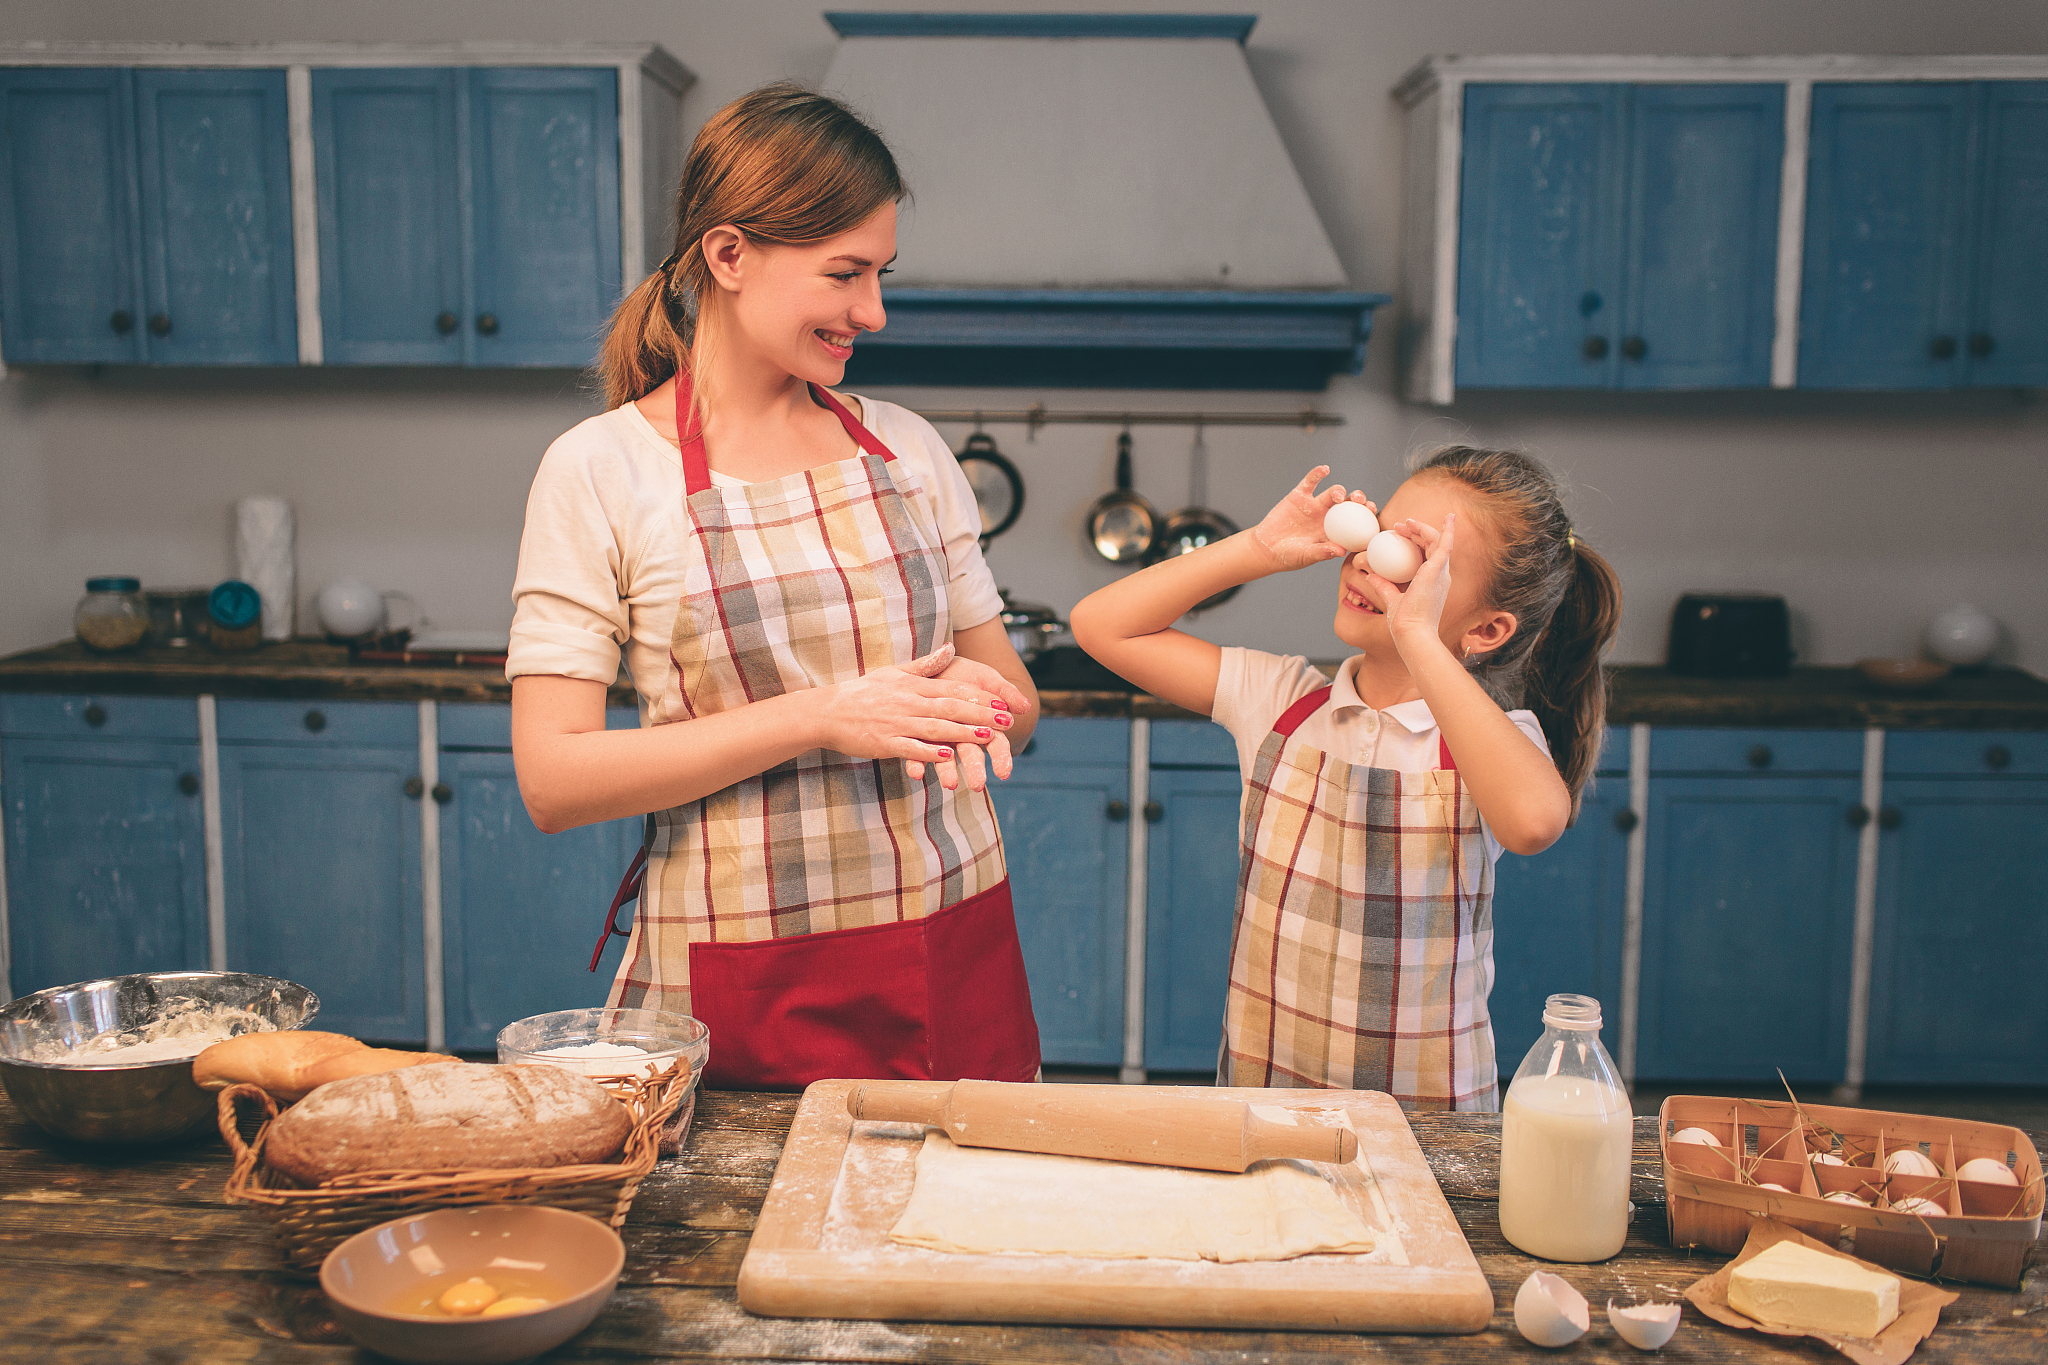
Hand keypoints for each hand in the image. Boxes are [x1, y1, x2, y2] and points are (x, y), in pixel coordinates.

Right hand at [812, 643, 1018, 789]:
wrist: (827, 711)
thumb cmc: (862, 692)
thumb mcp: (894, 671)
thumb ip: (925, 665)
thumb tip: (951, 649)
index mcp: (912, 685)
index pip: (953, 689)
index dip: (980, 697)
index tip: (1003, 703)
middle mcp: (907, 703)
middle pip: (950, 709)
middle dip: (981, 715)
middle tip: (1007, 721)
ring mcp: (896, 723)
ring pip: (935, 728)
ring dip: (963, 733)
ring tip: (988, 737)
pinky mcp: (884, 744)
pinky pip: (910, 748)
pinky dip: (930, 752)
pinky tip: (949, 755)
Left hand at [907, 646, 1031, 791]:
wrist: (936, 665)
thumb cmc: (966, 673)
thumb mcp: (987, 678)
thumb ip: (1006, 692)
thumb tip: (1026, 707)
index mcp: (983, 723)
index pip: (996, 743)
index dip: (1001, 757)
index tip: (1004, 772)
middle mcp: (963, 735)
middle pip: (972, 754)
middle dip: (975, 770)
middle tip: (977, 785)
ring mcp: (941, 738)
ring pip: (945, 758)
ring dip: (947, 771)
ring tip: (949, 784)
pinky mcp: (918, 737)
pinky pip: (916, 754)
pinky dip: (916, 764)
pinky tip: (916, 773)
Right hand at [1251, 467, 1375, 571]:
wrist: (1265, 548)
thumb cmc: (1289, 556)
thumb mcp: (1306, 556)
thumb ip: (1323, 552)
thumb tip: (1341, 551)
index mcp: (1335, 532)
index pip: (1357, 523)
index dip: (1367, 517)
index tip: (1373, 514)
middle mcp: (1328, 517)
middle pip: (1350, 504)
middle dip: (1359, 500)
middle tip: (1362, 502)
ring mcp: (1315, 505)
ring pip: (1333, 493)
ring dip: (1339, 491)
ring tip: (1338, 496)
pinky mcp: (1299, 496)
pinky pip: (1311, 482)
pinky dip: (1317, 474)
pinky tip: (1324, 470)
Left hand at [1359, 513, 1454, 652]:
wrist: (1412, 632)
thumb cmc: (1405, 622)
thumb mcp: (1391, 599)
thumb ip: (1383, 586)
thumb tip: (1370, 576)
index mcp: (1432, 582)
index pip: (1427, 555)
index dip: (1416, 541)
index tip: (1401, 532)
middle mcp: (1440, 576)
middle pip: (1432, 545)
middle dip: (1417, 532)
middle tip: (1400, 525)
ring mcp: (1441, 572)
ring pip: (1436, 541)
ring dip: (1422, 528)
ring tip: (1406, 522)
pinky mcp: (1438, 570)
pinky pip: (1445, 545)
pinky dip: (1447, 530)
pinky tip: (1449, 517)